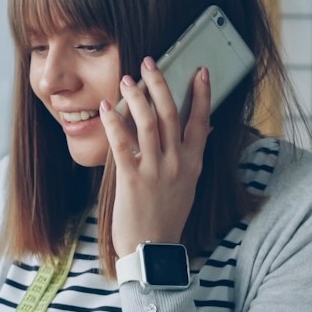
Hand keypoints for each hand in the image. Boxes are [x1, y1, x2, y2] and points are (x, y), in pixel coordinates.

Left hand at [99, 57, 214, 252]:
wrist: (152, 249)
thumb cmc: (167, 216)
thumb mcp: (188, 185)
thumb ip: (192, 156)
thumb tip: (205, 130)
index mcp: (193, 163)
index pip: (200, 121)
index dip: (201, 94)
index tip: (200, 70)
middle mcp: (177, 163)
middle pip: (170, 113)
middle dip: (160, 83)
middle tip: (150, 61)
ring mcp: (155, 170)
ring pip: (147, 122)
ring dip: (137, 96)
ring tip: (127, 80)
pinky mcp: (132, 179)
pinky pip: (122, 144)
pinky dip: (114, 122)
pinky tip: (106, 108)